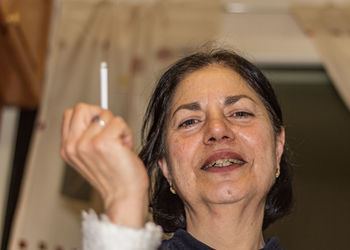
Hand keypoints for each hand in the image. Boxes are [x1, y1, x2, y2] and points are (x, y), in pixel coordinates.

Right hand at [60, 103, 148, 227]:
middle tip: (111, 133)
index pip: (71, 113)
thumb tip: (97, 113)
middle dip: (102, 116)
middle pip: (83, 108)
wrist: (124, 196)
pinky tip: (125, 148)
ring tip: (119, 146)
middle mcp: (73, 146)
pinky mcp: (104, 142)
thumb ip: (86, 136)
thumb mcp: (90, 156)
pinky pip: (119, 122)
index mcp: (67, 148)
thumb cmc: (114, 177)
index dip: (89, 116)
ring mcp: (87, 144)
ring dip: (118, 128)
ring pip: (106, 114)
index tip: (101, 128)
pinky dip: (127, 132)